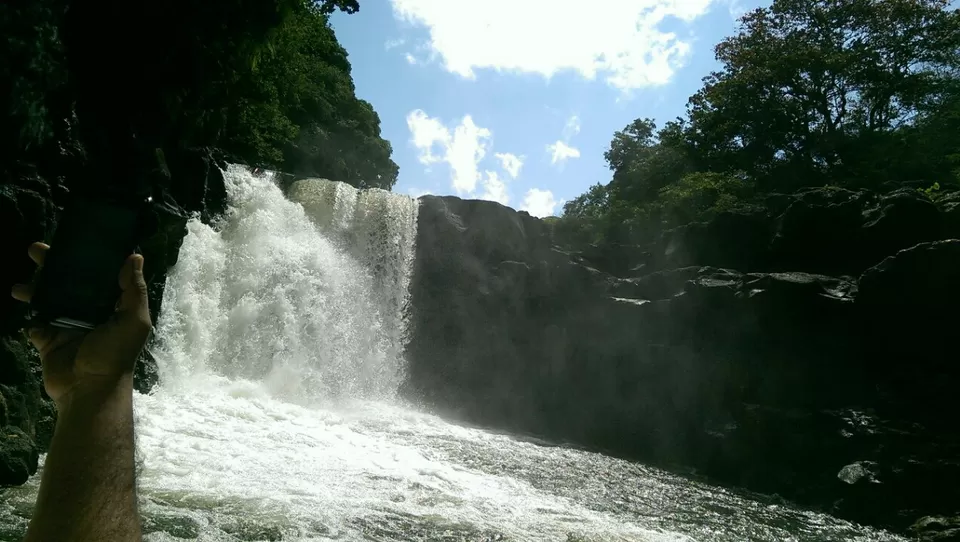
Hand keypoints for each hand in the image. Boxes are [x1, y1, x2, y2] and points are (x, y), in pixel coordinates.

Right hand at [11, 242, 151, 404]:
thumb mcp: (134, 321)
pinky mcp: (49, 341)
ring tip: (21, 284)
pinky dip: (31, 317)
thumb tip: (135, 256)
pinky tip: (27, 309)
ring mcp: (68, 327)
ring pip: (49, 300)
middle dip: (54, 267)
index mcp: (112, 306)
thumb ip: (134, 290)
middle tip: (37, 250)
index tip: (74, 239)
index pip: (100, 276)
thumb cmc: (114, 355)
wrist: (88, 391)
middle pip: (70, 283)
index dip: (89, 259)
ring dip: (34, 289)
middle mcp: (90, 313)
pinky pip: (37, 324)